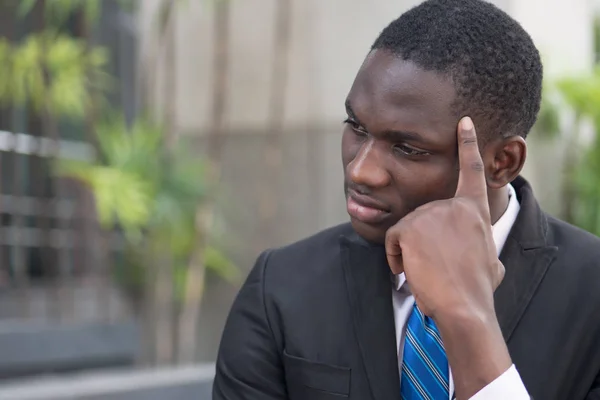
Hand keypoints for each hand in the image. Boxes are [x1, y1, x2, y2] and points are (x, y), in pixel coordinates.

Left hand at [385, 116, 512, 398]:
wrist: (464, 305)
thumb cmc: (478, 290)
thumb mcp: (489, 262)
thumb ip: (480, 247)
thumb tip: (489, 263)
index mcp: (474, 211)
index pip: (471, 171)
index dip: (468, 144)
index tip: (464, 120)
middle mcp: (451, 206)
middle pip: (422, 217)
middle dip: (422, 243)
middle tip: (437, 267)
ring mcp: (430, 214)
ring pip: (406, 229)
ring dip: (410, 253)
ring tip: (428, 271)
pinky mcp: (409, 227)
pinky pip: (393, 240)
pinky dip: (397, 258)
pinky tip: (411, 271)